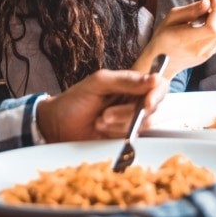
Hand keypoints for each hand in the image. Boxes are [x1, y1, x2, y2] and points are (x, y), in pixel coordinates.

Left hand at [35, 69, 167, 141]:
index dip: (157, 94)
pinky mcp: (125, 136)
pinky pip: (133, 138)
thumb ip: (126, 80)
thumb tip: (153, 79)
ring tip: (99, 121)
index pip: (158, 85)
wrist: (57, 126)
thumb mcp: (99, 83)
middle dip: (128, 113)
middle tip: (105, 114)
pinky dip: (116, 135)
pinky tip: (101, 131)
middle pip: (151, 108)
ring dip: (119, 125)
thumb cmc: (75, 100)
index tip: (147, 103)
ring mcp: (130, 120)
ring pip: (142, 124)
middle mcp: (135, 101)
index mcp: (132, 83)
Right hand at [135, 0, 215, 76]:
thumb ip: (190, 10)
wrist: (162, 61)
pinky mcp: (212, 52)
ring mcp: (209, 52)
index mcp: (186, 40)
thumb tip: (207, 2)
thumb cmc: (163, 37)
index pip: (212, 27)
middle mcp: (200, 49)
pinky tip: (211, 15)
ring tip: (212, 4)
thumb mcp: (170, 18)